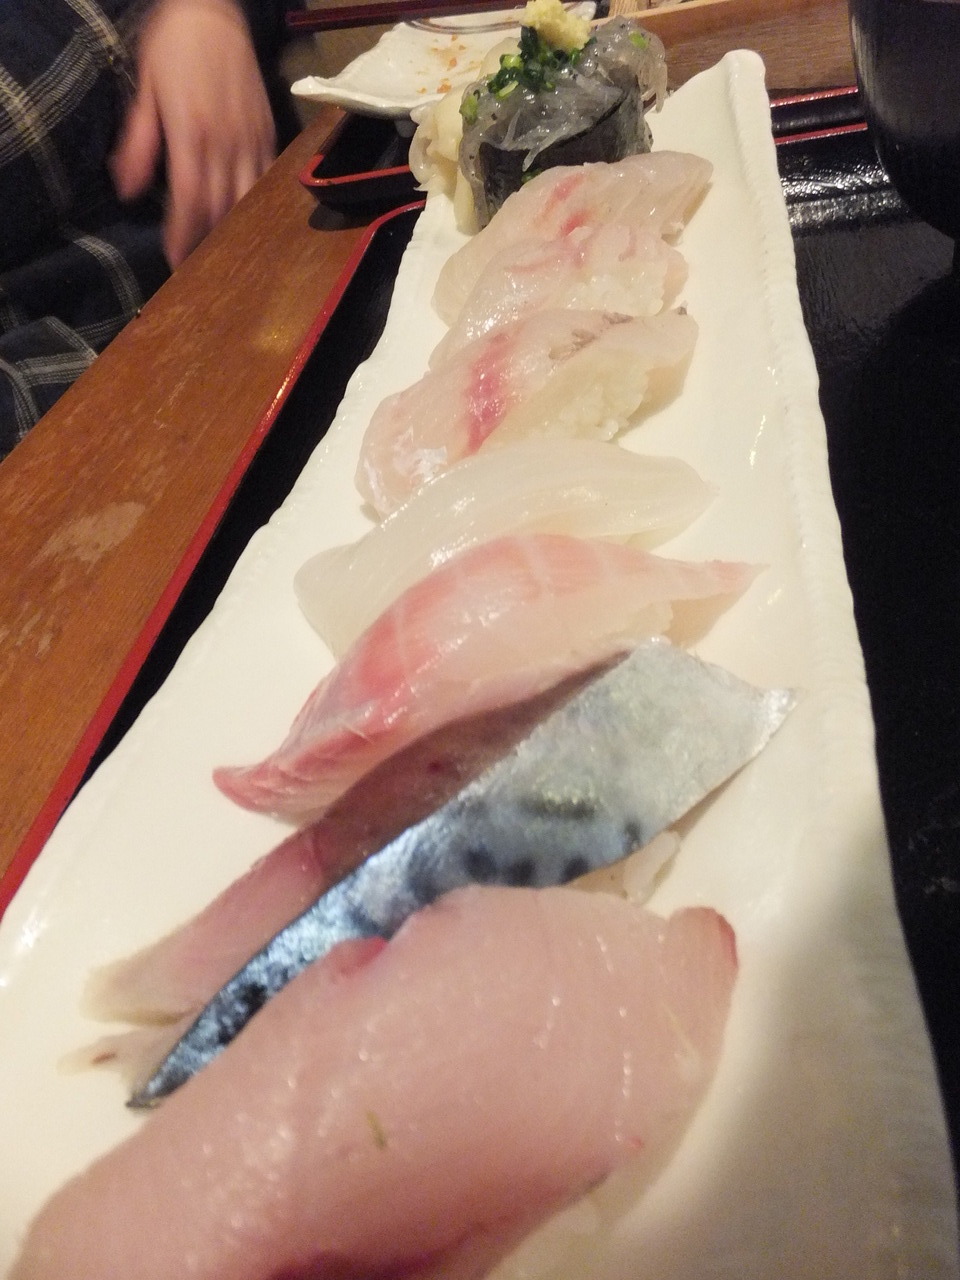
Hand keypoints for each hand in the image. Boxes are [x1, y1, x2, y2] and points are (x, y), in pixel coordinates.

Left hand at [110, 0, 276, 267]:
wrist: (214, 10)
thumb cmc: (173, 45)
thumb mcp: (145, 88)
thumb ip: (138, 141)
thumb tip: (128, 189)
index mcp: (193, 132)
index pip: (190, 200)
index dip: (184, 236)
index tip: (176, 261)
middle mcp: (227, 141)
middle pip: (220, 208)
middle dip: (208, 241)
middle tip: (196, 267)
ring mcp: (252, 138)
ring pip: (248, 199)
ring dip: (234, 229)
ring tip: (222, 252)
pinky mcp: (268, 132)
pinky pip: (266, 179)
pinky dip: (256, 205)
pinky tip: (246, 220)